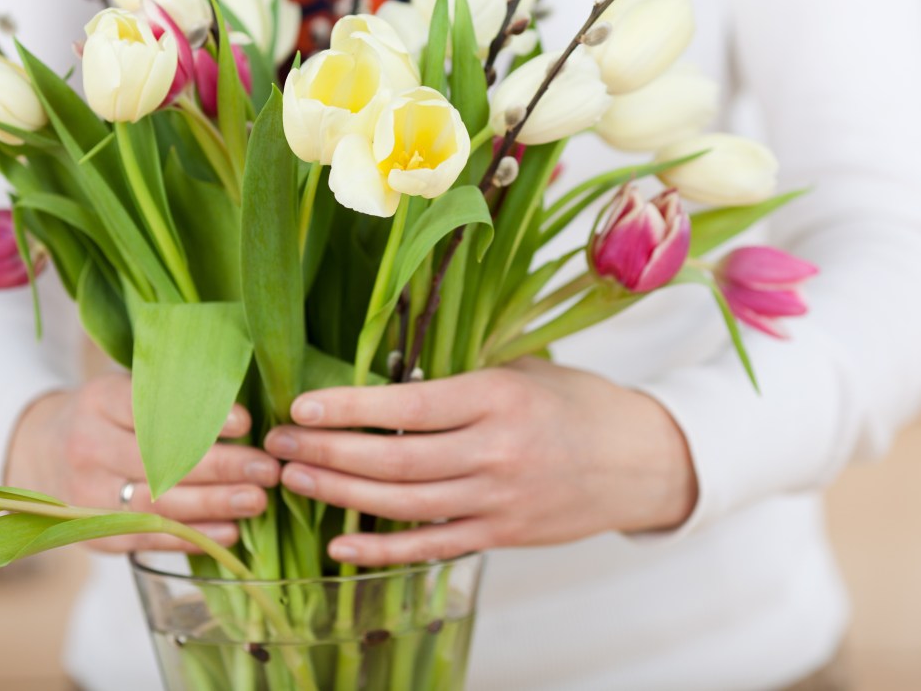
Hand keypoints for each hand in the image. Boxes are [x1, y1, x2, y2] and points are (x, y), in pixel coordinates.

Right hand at [6, 373, 279, 552]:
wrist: (41, 453)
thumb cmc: (109, 417)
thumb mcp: (127, 390)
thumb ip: (173, 396)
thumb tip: (248, 412)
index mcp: (99, 400)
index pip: (152, 407)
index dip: (201, 417)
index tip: (246, 422)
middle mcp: (87, 446)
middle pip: (160, 459)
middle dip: (221, 466)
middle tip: (267, 467)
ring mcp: (84, 494)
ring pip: (158, 502)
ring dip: (214, 504)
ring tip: (258, 500)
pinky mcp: (93, 533)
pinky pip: (149, 537)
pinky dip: (194, 536)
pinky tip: (231, 531)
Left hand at [264, 358, 696, 566]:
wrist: (642, 461)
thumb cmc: (578, 403)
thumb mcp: (523, 370)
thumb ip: (459, 378)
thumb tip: (385, 379)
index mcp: (499, 398)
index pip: (409, 407)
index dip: (350, 408)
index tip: (302, 403)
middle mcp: (496, 452)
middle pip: (396, 461)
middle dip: (328, 451)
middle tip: (278, 442)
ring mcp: (498, 501)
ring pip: (404, 505)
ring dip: (341, 494)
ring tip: (295, 477)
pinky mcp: (500, 536)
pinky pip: (431, 547)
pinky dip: (381, 549)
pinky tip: (339, 544)